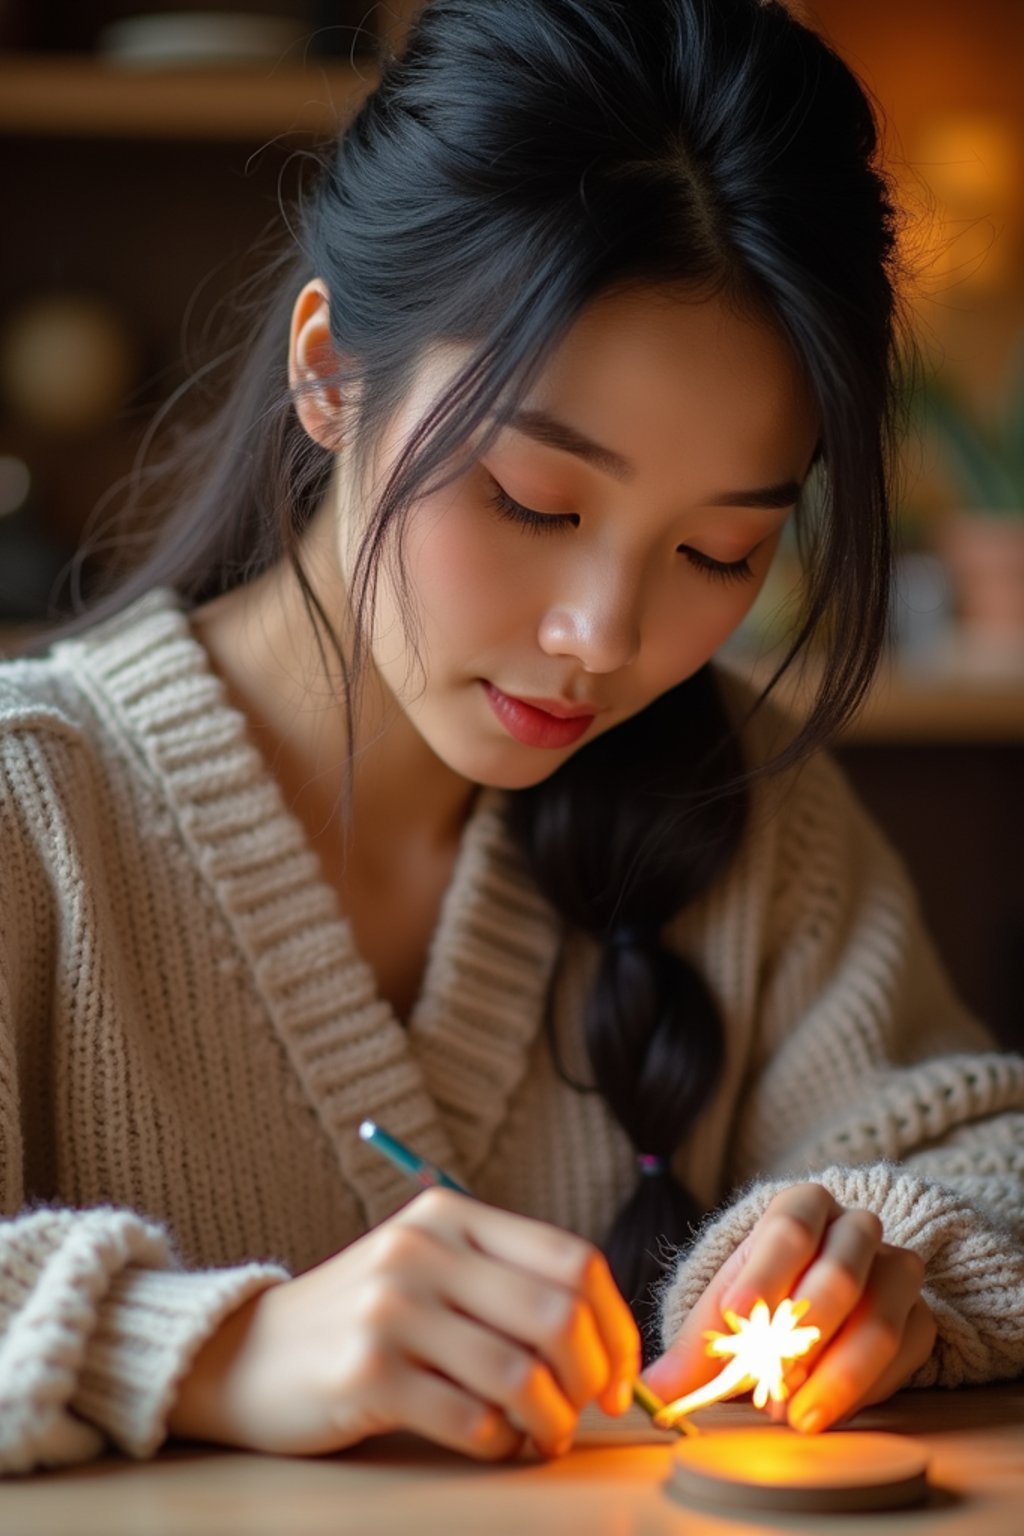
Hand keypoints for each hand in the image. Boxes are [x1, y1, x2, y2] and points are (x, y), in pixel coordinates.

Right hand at [168, 1187, 639, 1460]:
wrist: (245, 1353)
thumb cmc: (360, 1319)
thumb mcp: (429, 1269)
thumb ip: (502, 1283)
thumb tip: (605, 1340)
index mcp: (450, 1215)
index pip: (571, 1259)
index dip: (615, 1323)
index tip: (619, 1372)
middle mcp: (423, 1249)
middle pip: (557, 1315)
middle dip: (591, 1377)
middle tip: (585, 1410)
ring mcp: (392, 1308)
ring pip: (521, 1375)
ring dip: (550, 1423)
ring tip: (542, 1438)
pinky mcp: (366, 1372)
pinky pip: (471, 1420)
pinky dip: (499, 1446)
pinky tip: (491, 1444)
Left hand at [643, 1183, 935, 1433]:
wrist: (813, 1301)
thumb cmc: (761, 1299)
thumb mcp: (722, 1312)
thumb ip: (691, 1349)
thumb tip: (650, 1390)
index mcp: (802, 1206)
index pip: (789, 1229)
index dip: (766, 1273)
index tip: (738, 1317)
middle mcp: (855, 1228)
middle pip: (841, 1274)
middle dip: (804, 1335)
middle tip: (770, 1383)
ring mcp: (895, 1270)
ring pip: (880, 1319)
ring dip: (837, 1374)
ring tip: (792, 1414)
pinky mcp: (921, 1318)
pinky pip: (903, 1356)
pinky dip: (864, 1390)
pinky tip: (826, 1411)